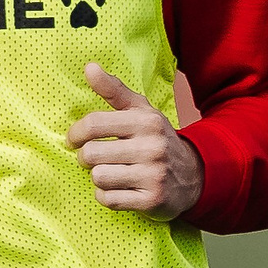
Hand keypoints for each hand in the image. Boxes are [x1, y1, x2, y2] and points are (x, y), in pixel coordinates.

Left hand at [67, 63, 202, 220]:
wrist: (193, 175)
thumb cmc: (155, 139)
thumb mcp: (140, 111)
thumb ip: (114, 90)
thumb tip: (89, 67)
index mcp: (146, 121)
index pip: (93, 124)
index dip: (75, 134)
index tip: (74, 140)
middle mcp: (152, 147)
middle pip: (90, 154)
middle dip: (86, 158)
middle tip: (95, 158)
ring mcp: (153, 175)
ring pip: (98, 177)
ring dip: (99, 178)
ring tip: (112, 173)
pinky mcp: (151, 200)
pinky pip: (108, 200)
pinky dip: (107, 197)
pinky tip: (120, 189)